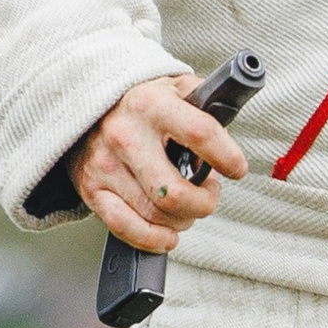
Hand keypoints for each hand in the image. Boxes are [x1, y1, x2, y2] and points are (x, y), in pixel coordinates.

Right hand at [73, 74, 247, 253]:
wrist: (90, 107)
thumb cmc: (141, 103)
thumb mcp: (177, 87)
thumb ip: (208, 108)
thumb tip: (230, 142)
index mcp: (153, 105)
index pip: (201, 133)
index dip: (227, 157)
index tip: (236, 169)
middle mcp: (125, 135)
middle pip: (174, 192)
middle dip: (203, 203)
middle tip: (207, 195)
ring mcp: (105, 165)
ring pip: (155, 214)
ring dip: (182, 220)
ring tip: (186, 207)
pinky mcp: (91, 189)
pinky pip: (124, 227)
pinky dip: (152, 239)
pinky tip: (166, 234)